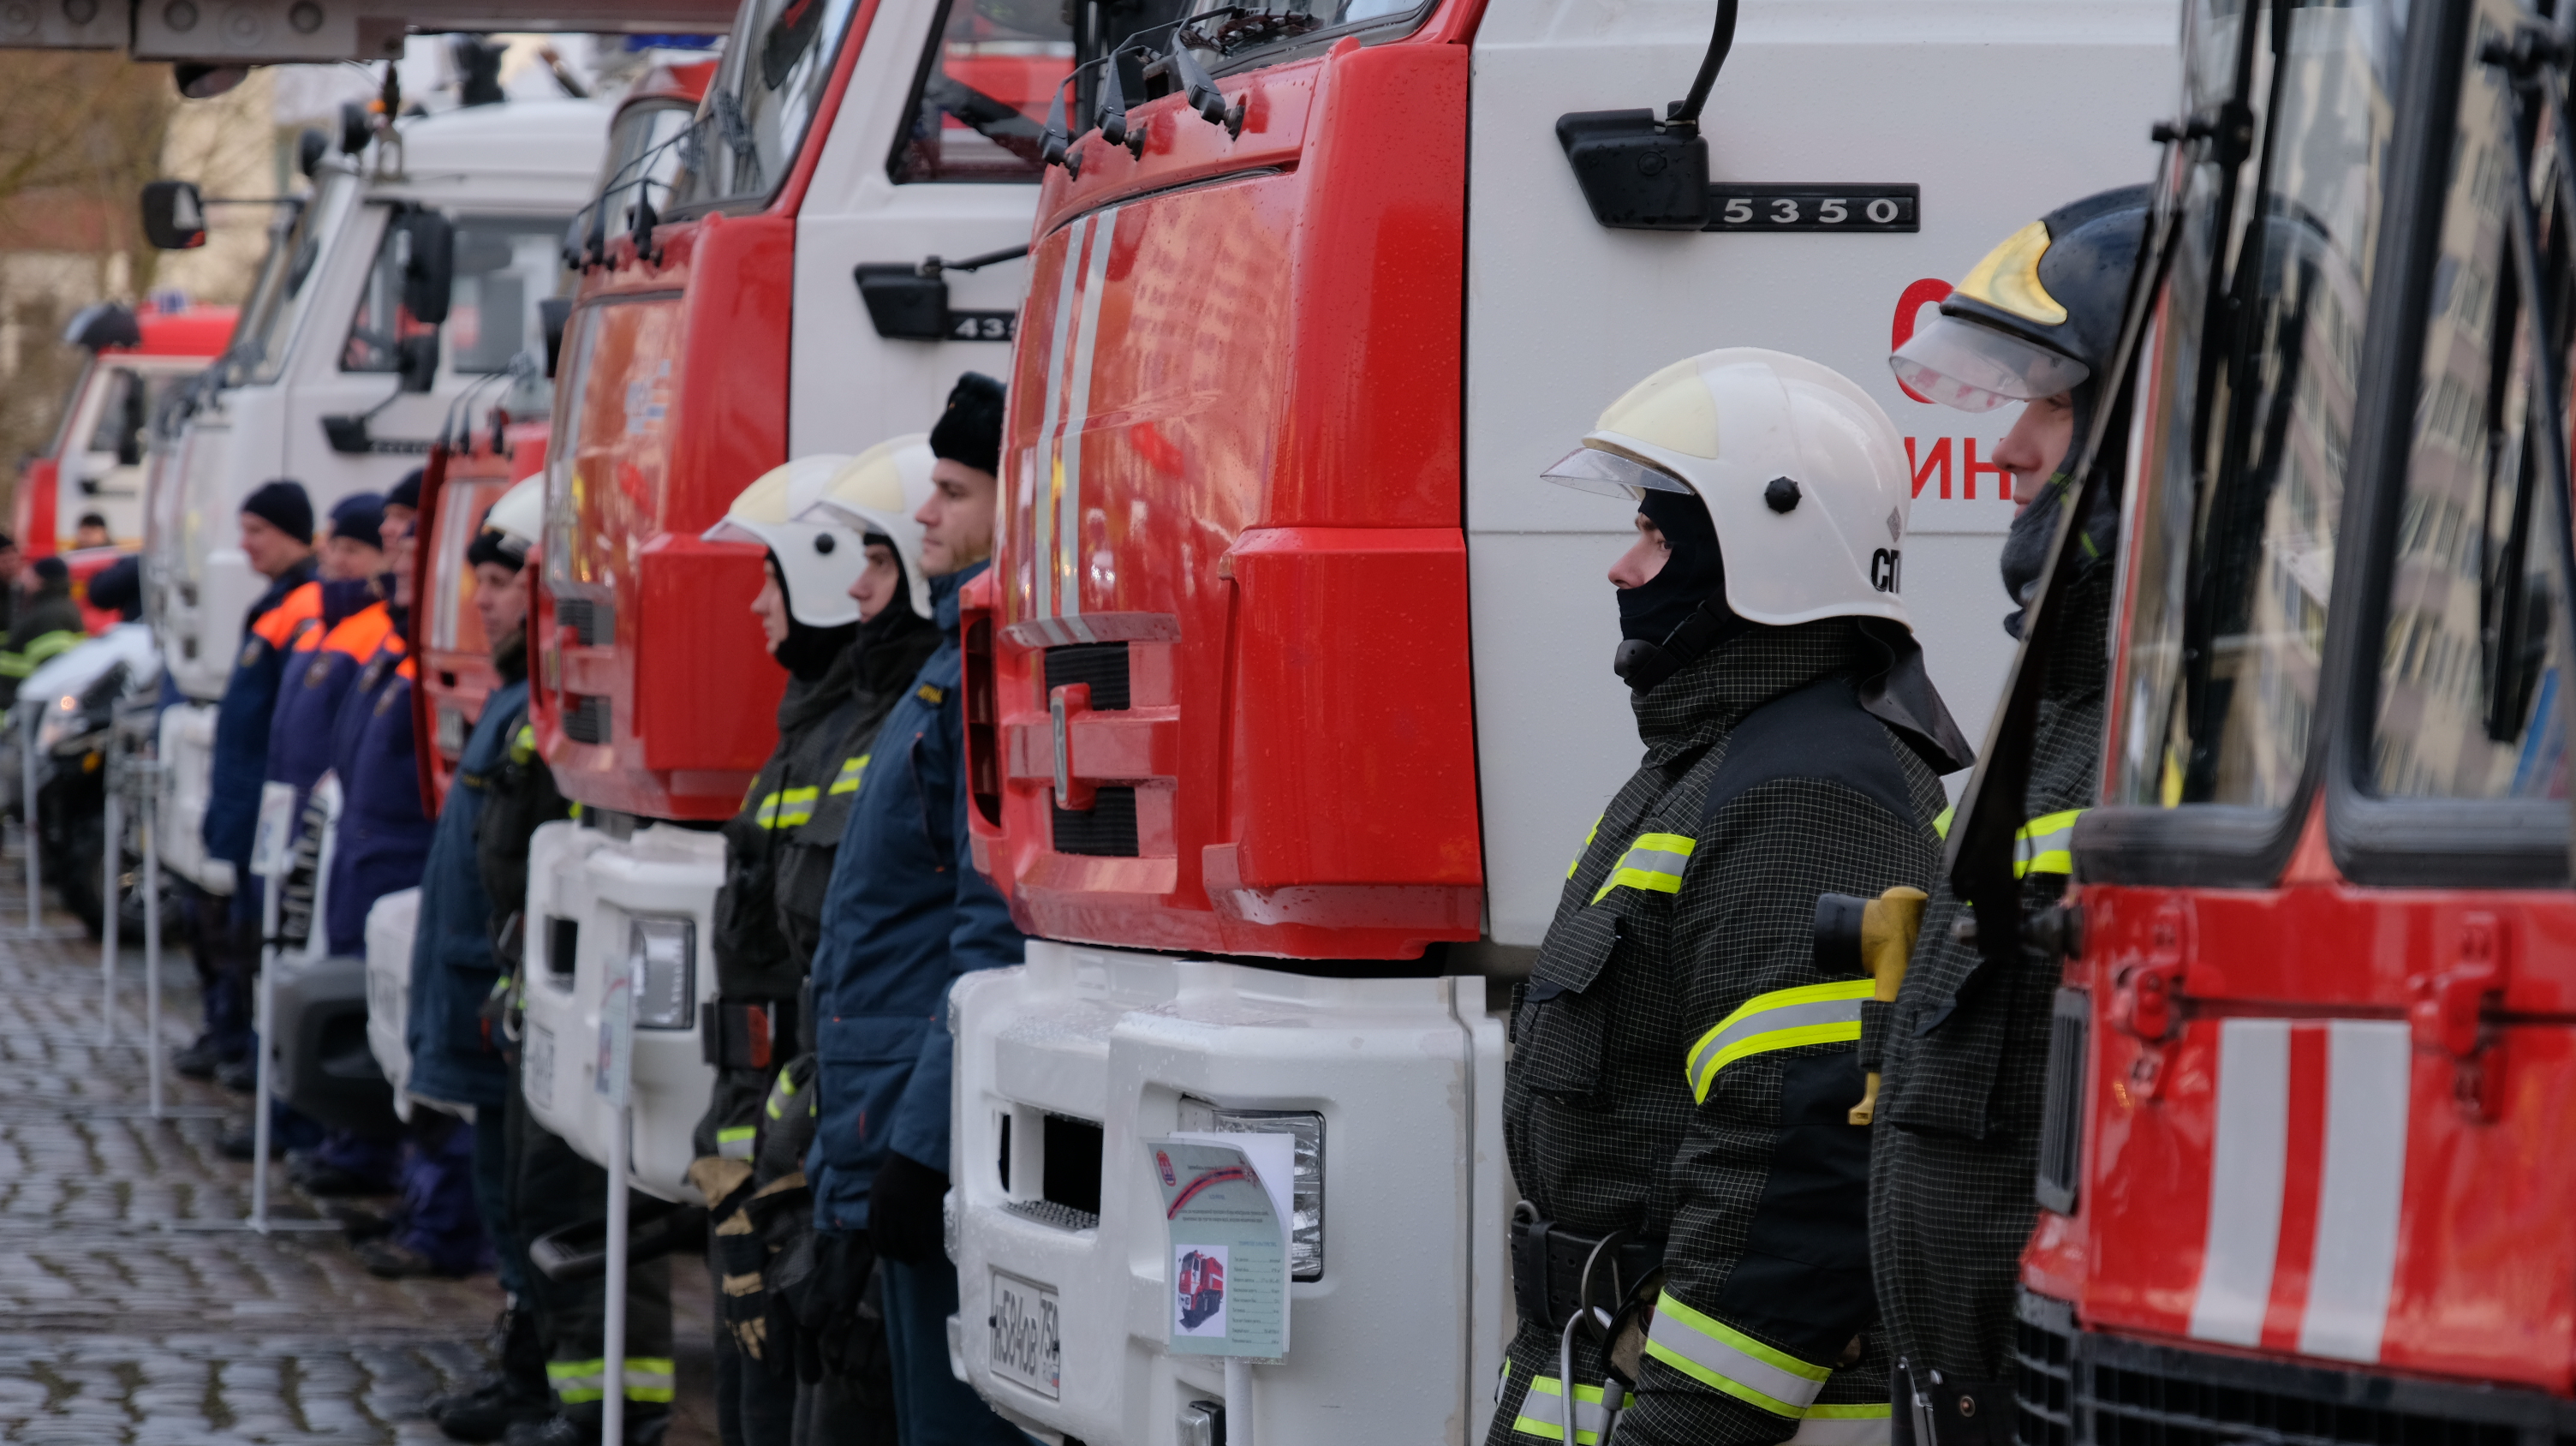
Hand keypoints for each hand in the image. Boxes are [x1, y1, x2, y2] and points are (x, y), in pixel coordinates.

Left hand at [868, 1150, 948, 1264]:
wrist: (919, 1153)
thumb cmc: (906, 1163)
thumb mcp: (885, 1180)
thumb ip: (884, 1198)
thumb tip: (891, 1215)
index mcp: (874, 1200)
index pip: (872, 1230)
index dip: (880, 1244)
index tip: (887, 1253)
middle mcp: (883, 1210)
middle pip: (885, 1239)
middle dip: (893, 1254)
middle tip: (902, 1261)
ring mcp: (898, 1213)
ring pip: (900, 1242)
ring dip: (907, 1255)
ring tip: (915, 1261)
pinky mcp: (914, 1215)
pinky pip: (915, 1239)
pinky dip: (919, 1249)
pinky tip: (924, 1254)